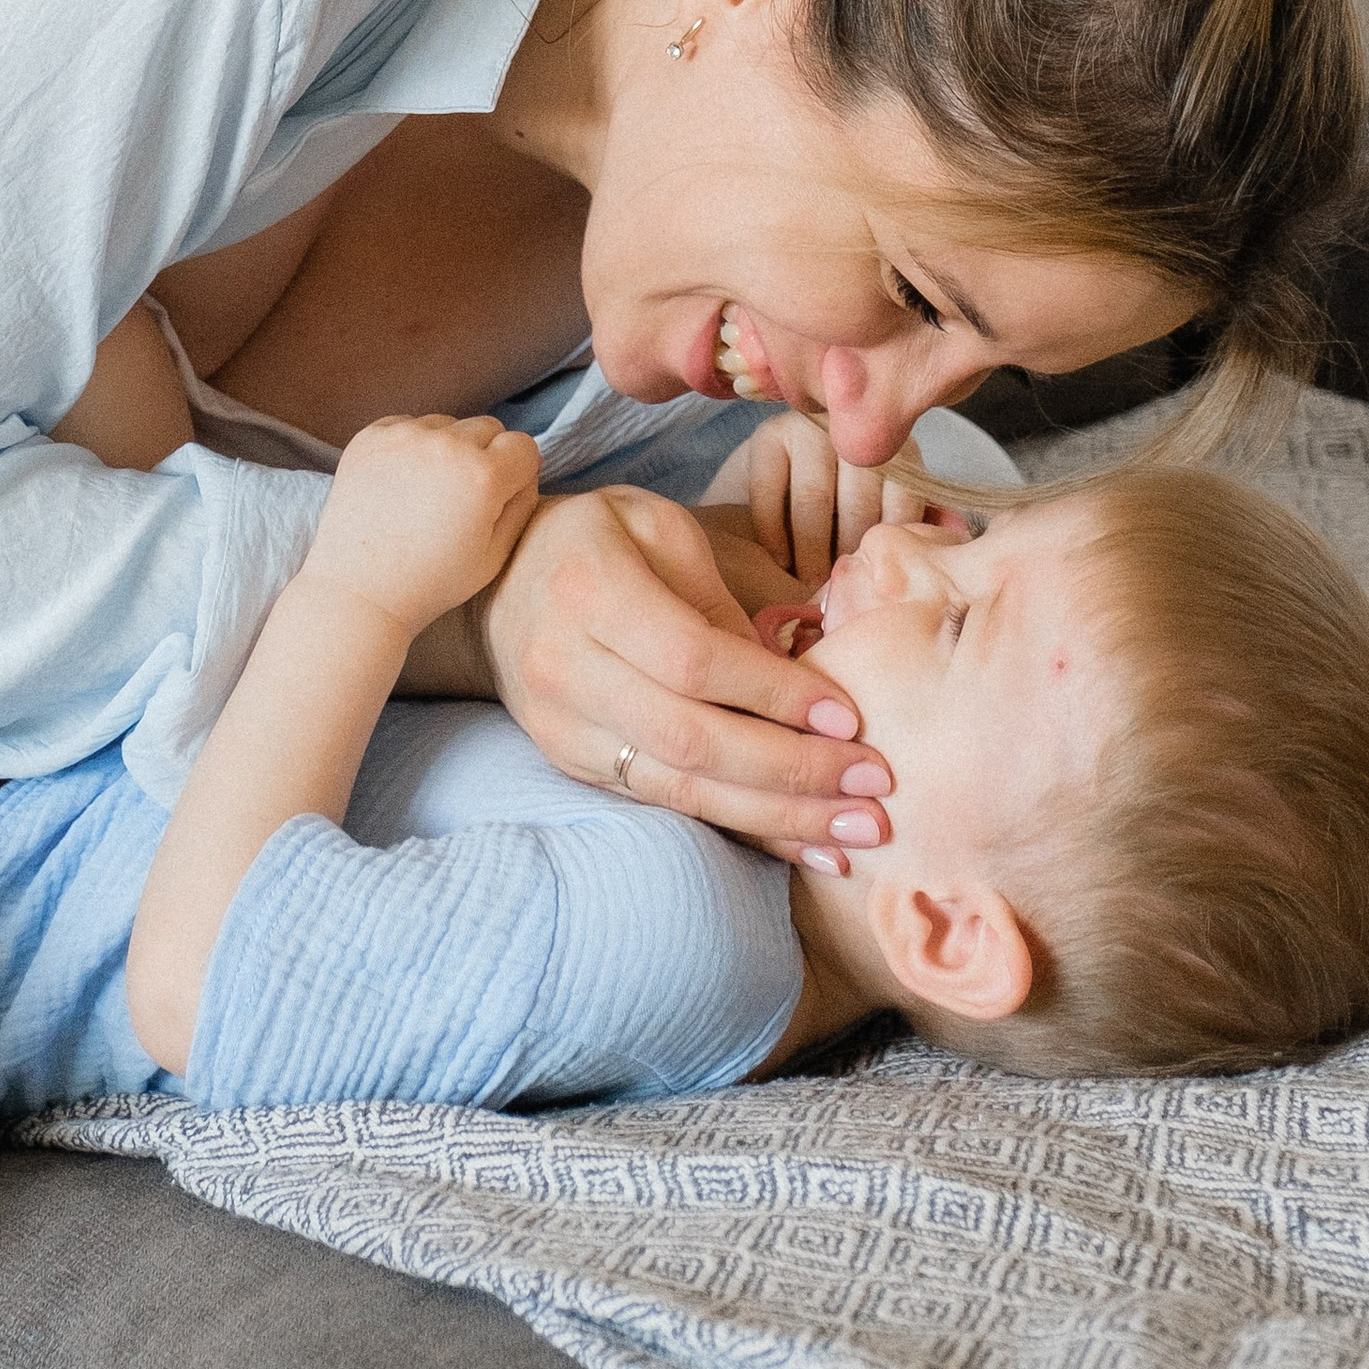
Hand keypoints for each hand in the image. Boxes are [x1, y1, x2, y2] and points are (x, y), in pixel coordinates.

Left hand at [306, 416, 542, 636]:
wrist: (359, 591)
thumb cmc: (431, 582)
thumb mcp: (495, 556)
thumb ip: (522, 504)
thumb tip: (527, 466)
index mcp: (483, 476)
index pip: (522, 445)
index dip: (516, 472)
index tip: (497, 496)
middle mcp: (445, 446)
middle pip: (487, 427)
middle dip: (484, 456)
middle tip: (461, 497)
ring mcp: (403, 437)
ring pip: (446, 424)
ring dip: (446, 448)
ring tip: (426, 492)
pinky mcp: (369, 437)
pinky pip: (406, 424)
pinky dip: (410, 446)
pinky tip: (400, 484)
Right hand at [478, 484, 892, 867]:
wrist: (493, 583)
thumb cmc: (597, 541)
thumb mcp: (657, 528)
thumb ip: (716, 595)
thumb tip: (793, 675)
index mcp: (590, 589)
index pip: (692, 659)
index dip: (773, 693)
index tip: (849, 716)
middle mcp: (565, 666)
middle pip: (690, 736)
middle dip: (792, 770)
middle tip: (875, 787)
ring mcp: (562, 725)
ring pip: (678, 786)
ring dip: (775, 816)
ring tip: (853, 831)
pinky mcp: (571, 762)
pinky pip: (664, 803)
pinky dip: (738, 824)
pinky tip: (800, 840)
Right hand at [728, 408, 969, 585]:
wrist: (791, 462)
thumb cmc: (851, 499)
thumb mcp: (892, 505)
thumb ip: (921, 520)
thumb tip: (956, 534)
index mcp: (899, 451)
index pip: (900, 506)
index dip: (884, 551)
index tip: (871, 580)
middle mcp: (858, 434)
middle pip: (857, 507)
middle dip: (845, 557)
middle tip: (836, 590)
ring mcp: (811, 428)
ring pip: (813, 504)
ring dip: (809, 554)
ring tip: (807, 582)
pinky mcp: (769, 435)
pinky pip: (770, 495)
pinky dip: (774, 536)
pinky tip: (779, 560)